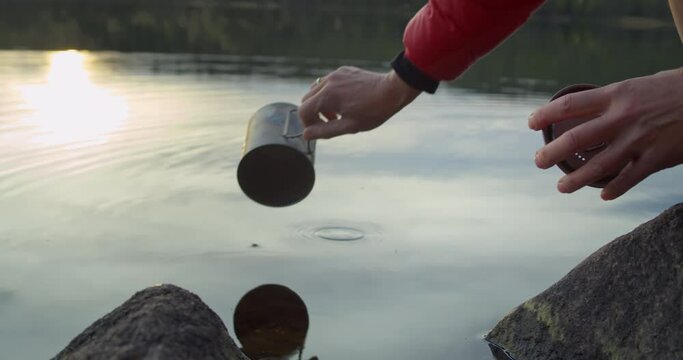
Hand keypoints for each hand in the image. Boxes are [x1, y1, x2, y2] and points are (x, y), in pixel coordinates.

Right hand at [299, 67, 419, 139]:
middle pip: (306, 100)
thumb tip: (306, 135)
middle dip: (313, 114)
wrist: (393, 90)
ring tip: (338, 113)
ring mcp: (335, 74)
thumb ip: (324, 131)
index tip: (318, 130)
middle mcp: (328, 82)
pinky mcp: (343, 70)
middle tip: (330, 122)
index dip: (307, 124)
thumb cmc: (373, 111)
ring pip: (316, 90)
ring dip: (320, 103)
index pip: (303, 111)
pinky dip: (329, 93)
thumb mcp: (348, 126)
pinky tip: (346, 101)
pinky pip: (328, 82)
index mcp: (327, 96)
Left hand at [529, 68, 682, 199]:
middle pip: (577, 138)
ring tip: (561, 187)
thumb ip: (613, 101)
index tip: (531, 123)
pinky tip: (603, 195)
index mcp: (617, 94)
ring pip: (598, 166)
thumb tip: (587, 113)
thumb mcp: (638, 87)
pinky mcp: (658, 158)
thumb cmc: (674, 90)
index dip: (546, 115)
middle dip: (552, 152)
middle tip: (538, 161)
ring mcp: (640, 139)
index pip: (570, 105)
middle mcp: (624, 117)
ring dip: (575, 180)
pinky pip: (629, 179)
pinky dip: (614, 189)